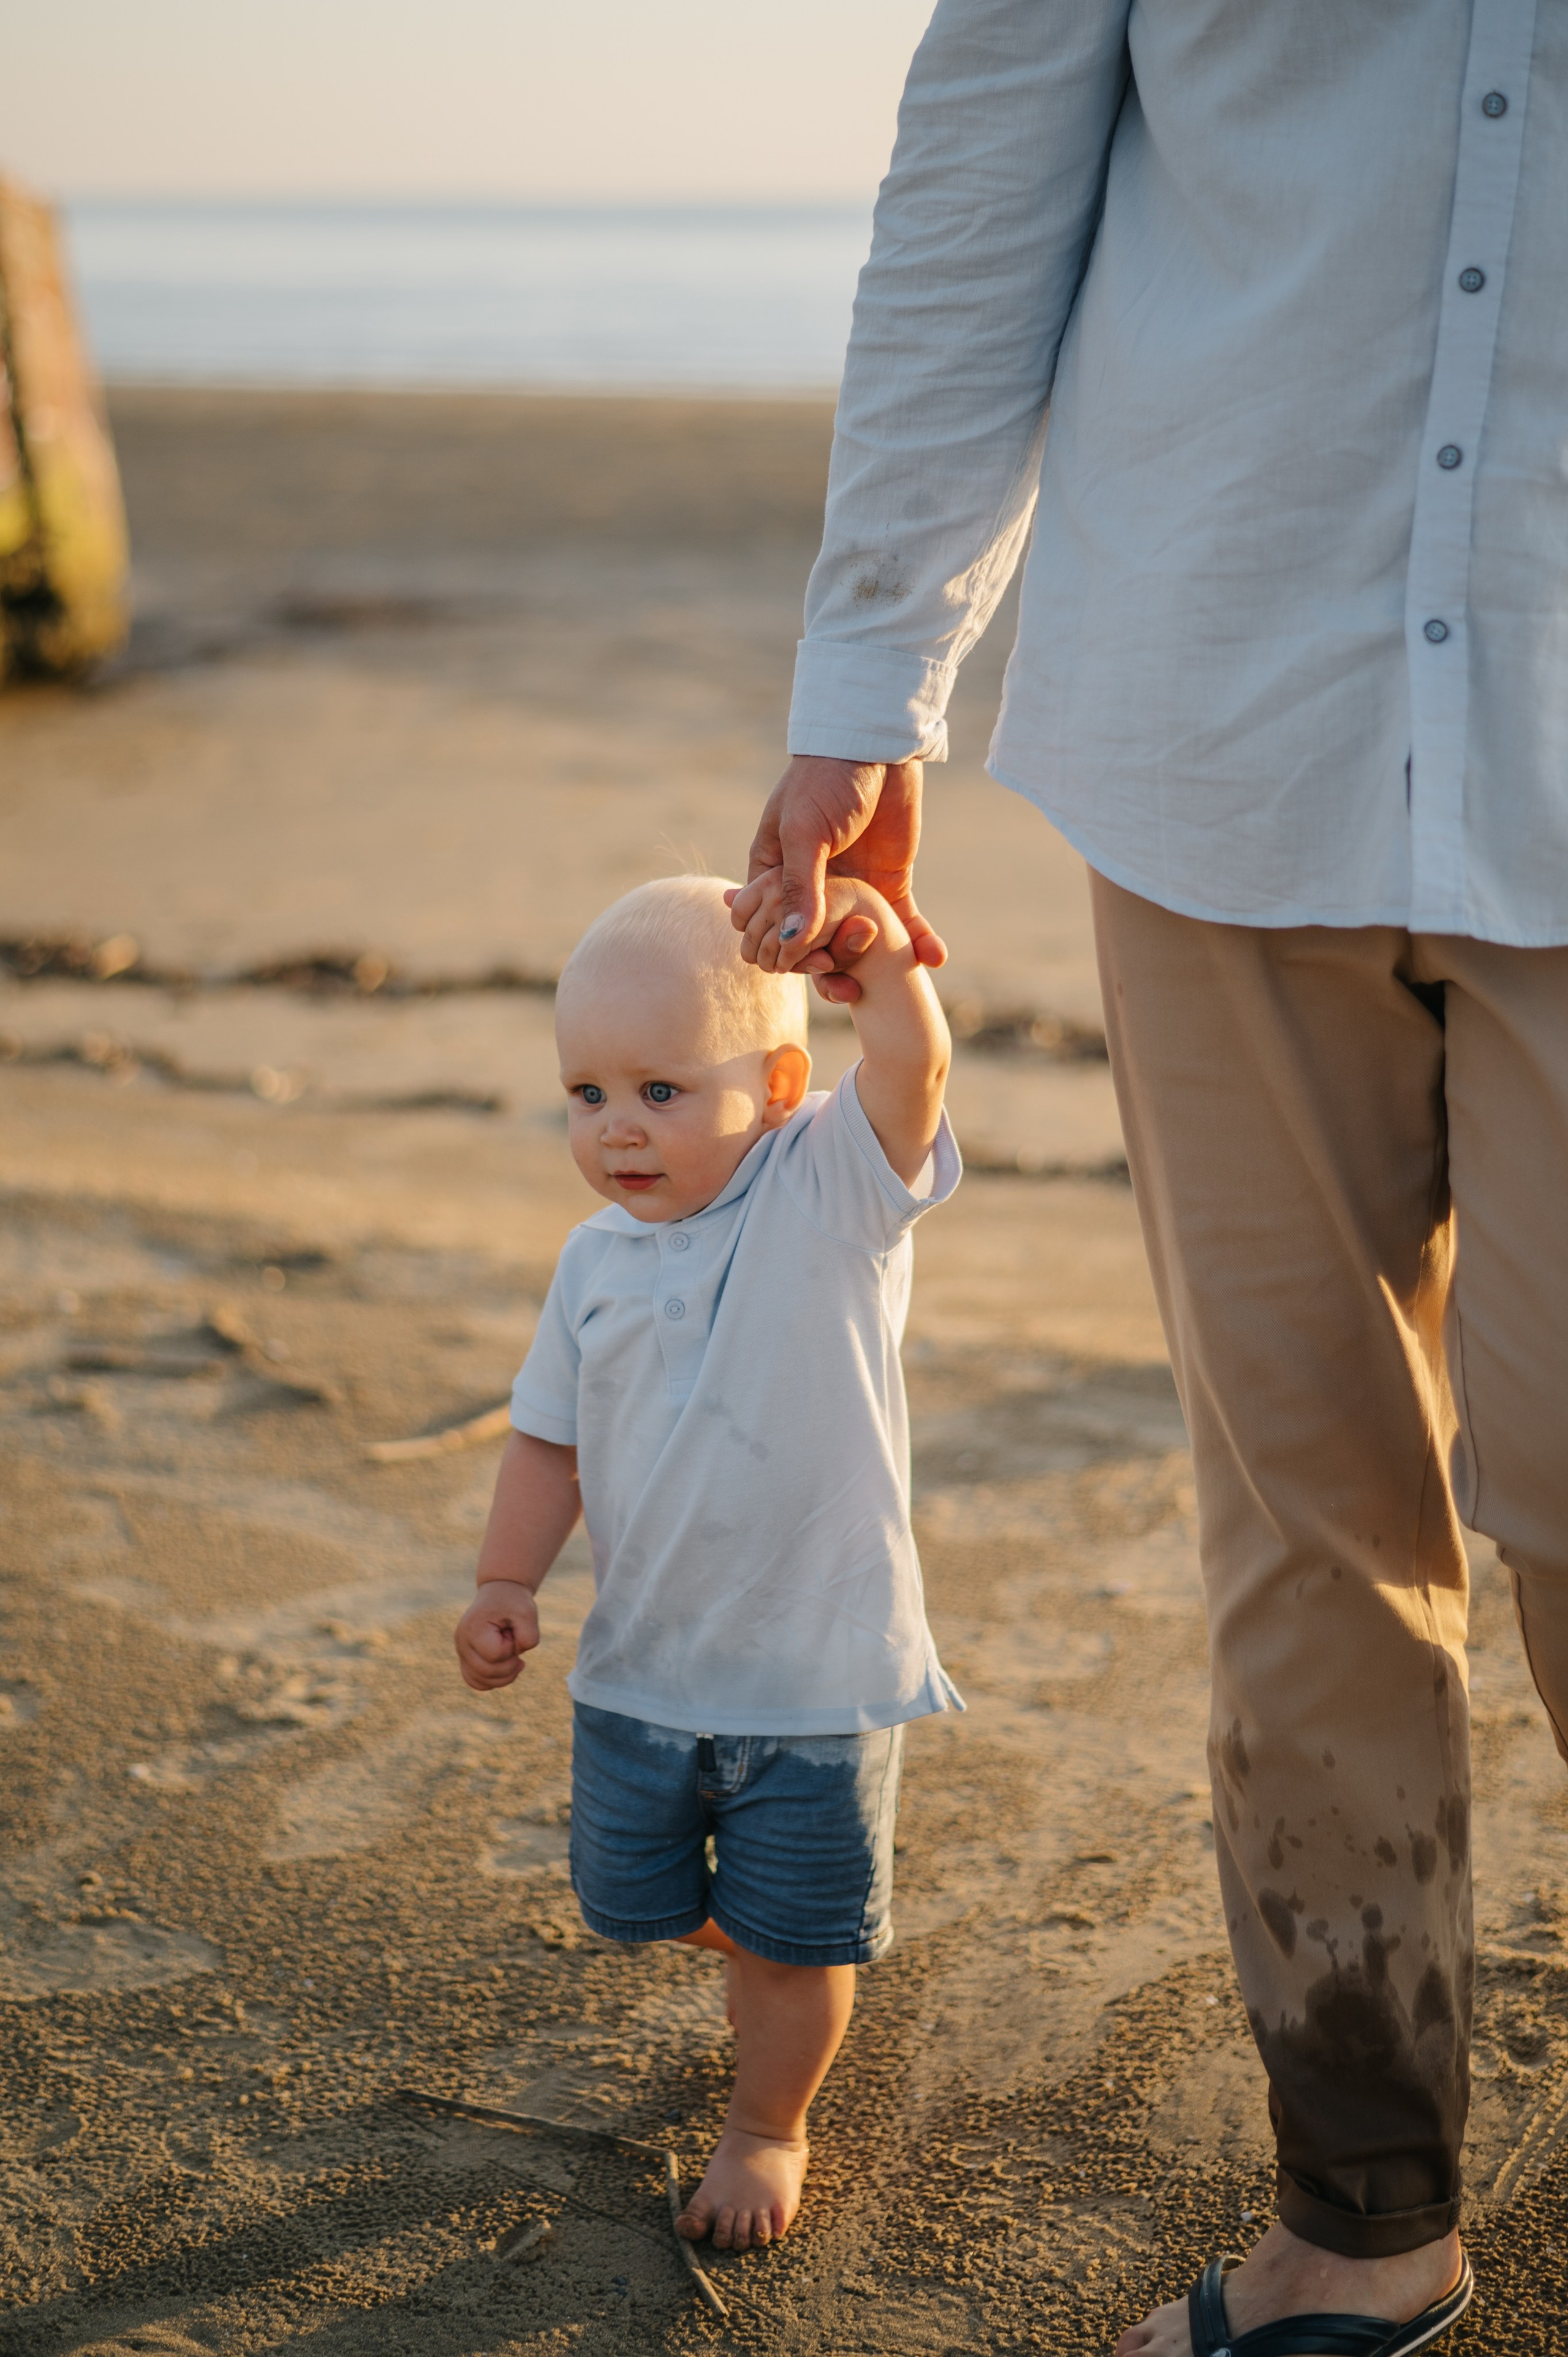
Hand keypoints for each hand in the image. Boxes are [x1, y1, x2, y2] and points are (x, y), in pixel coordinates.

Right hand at [455, 1580, 539, 1692]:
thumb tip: (518, 1662)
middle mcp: (462, 1642)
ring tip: (513, 1658)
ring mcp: (461, 1652)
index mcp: (473, 1628)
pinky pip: (475, 1681)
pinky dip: (493, 1680)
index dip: (511, 1647)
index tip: (511, 1630)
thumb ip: (529, 1637)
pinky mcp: (466, 1658)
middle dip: (509, 1663)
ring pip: (479, 1681)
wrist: (499, 1592)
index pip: (495, 1655)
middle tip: (513, 1643)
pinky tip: (506, 1667)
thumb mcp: (527, 1613)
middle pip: (486, 1672)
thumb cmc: (513, 1602)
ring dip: (503, 1676)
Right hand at [740, 757, 946, 994]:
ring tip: (889, 976)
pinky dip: (919, 942)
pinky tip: (935, 959)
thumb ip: (800, 888)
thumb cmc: (826, 780)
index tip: (809, 962)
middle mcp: (812, 891)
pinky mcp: (889, 885)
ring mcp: (851, 891)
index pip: (770, 931)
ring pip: (857, 945)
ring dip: (870, 966)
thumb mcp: (805, 832)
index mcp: (775, 877)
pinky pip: (903, 923)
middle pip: (812, 948)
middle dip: (829, 971)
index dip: (785, 955)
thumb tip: (792, 943)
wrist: (876, 746)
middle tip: (848, 984)